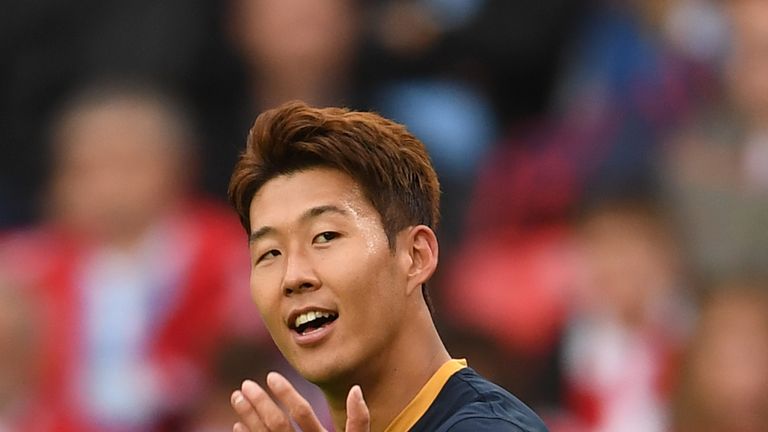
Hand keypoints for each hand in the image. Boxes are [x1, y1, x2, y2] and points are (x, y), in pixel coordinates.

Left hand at [231, 371, 369, 431]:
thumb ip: (359, 421)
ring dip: (248, 416)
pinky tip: (239, 424)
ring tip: (237, 397)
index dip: (287, 394)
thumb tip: (355, 389)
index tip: (271, 376)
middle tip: (246, 385)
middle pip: (278, 425)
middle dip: (260, 403)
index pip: (303, 413)